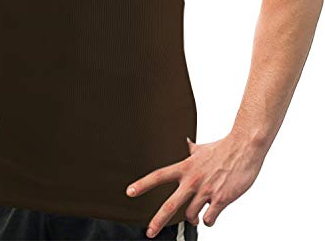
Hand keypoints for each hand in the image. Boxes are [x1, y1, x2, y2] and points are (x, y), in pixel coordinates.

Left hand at [126, 133, 265, 237]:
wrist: (244, 147)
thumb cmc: (223, 148)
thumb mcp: (201, 149)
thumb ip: (191, 149)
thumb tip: (185, 142)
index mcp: (185, 167)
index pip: (159, 176)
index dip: (143, 184)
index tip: (129, 192)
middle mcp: (192, 180)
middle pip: (170, 205)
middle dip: (158, 220)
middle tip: (149, 232)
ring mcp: (206, 191)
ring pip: (192, 216)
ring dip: (193, 218)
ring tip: (198, 212)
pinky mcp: (221, 199)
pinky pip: (209, 219)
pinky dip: (209, 220)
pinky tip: (212, 213)